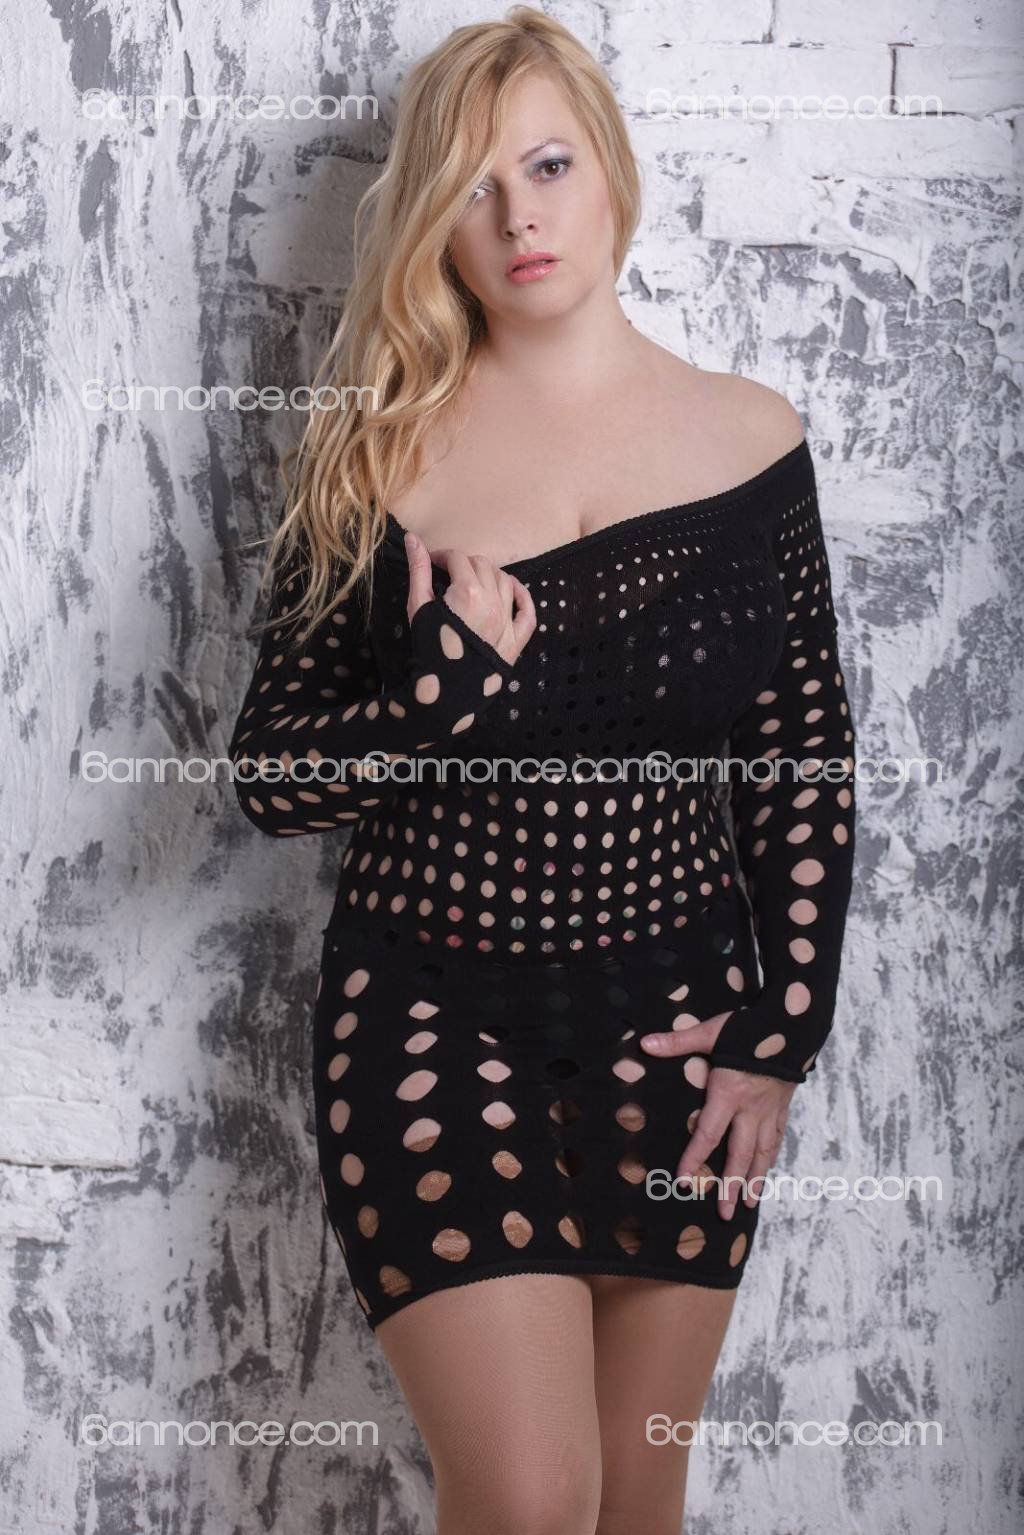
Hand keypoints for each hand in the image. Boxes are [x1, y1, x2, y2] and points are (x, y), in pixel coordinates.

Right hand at [404, 531, 535, 665]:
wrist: (444, 692)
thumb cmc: (427, 648)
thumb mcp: (418, 606)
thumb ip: (418, 570)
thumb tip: (413, 538)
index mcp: (468, 591)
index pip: (458, 558)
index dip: (442, 556)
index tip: (432, 562)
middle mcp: (493, 601)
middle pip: (483, 565)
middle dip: (465, 564)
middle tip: (450, 574)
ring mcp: (507, 621)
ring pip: (505, 581)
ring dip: (490, 575)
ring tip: (474, 581)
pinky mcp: (516, 641)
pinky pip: (527, 612)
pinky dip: (522, 597)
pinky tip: (512, 590)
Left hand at [639, 1009, 796, 1219]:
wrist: (793, 1023)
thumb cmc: (749, 1027)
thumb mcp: (711, 1031)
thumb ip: (678, 1042)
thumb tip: (645, 1044)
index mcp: (729, 1093)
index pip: (709, 1133)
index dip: (695, 1157)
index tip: (683, 1179)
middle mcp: (751, 1109)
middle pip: (740, 1154)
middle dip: (732, 1185)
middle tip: (726, 1213)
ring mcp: (770, 1110)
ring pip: (763, 1152)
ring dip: (755, 1179)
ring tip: (750, 1203)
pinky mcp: (783, 1106)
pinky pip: (777, 1138)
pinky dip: (771, 1157)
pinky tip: (767, 1169)